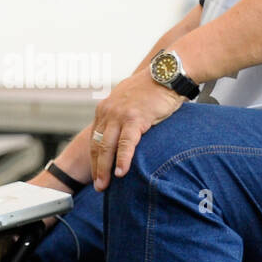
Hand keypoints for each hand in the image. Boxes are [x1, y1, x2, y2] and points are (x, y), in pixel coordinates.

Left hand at [89, 70, 182, 190]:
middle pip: (97, 145)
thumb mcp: (129, 100)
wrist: (167, 74)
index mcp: (105, 109)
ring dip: (105, 169)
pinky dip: (123, 159)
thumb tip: (124, 133)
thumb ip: (123, 115)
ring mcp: (120, 115)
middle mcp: (108, 111)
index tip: (96, 174)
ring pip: (107, 147)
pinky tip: (121, 173)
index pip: (95, 138)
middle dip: (96, 168)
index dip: (95, 159)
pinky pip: (126, 143)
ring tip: (104, 185)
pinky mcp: (135, 118)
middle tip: (98, 186)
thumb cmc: (153, 88)